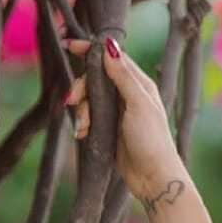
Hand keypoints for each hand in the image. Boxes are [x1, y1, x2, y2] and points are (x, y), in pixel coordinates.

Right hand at [61, 35, 185, 204]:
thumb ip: (123, 76)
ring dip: (82, 111)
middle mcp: (129, 94)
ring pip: (90, 99)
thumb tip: (109, 46)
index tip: (69, 46)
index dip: (91, 51)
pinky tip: (83, 134)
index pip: (113, 58)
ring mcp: (119, 111)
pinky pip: (90, 117)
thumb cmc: (151, 140)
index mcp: (139, 84)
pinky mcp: (110, 127)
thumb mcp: (137, 104)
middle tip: (71, 101)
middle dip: (82, 88)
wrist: (152, 176)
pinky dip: (83, 123)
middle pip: (96, 78)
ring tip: (83, 127)